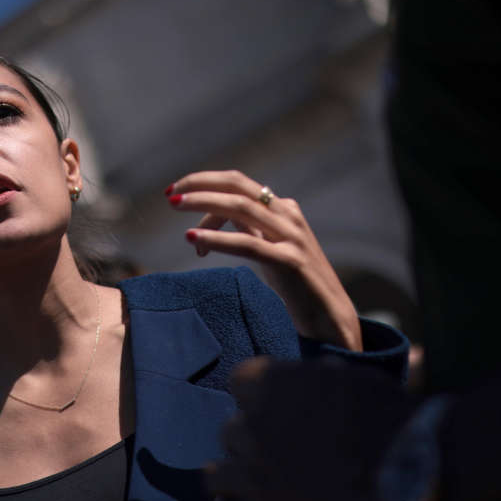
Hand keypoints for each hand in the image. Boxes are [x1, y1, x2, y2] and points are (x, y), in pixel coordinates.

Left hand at [166, 170, 361, 349]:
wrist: (331, 317)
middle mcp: (288, 215)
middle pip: (238, 185)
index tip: (178, 194)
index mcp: (282, 209)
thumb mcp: (270, 248)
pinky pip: (247, 244)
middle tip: (169, 193)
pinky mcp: (289, 262)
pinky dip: (216, 239)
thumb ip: (251, 228)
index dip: (205, 184)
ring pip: (241, 207)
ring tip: (175, 206)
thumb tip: (219, 216)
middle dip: (200, 183)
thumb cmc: (296, 285)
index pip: (238, 185)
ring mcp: (291, 237)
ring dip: (203, 203)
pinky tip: (193, 240)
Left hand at [203, 356, 411, 500]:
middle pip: (230, 431)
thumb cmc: (392, 424)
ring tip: (254, 488)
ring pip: (216, 476)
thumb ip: (323, 381)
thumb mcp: (356, 383)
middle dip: (251, 441)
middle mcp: (250, 428)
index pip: (240, 381)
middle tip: (278, 456)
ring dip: (234, 479)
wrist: (409, 480)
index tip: (277, 408)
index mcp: (270, 385)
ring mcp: (250, 476)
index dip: (259, 396)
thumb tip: (321, 375)